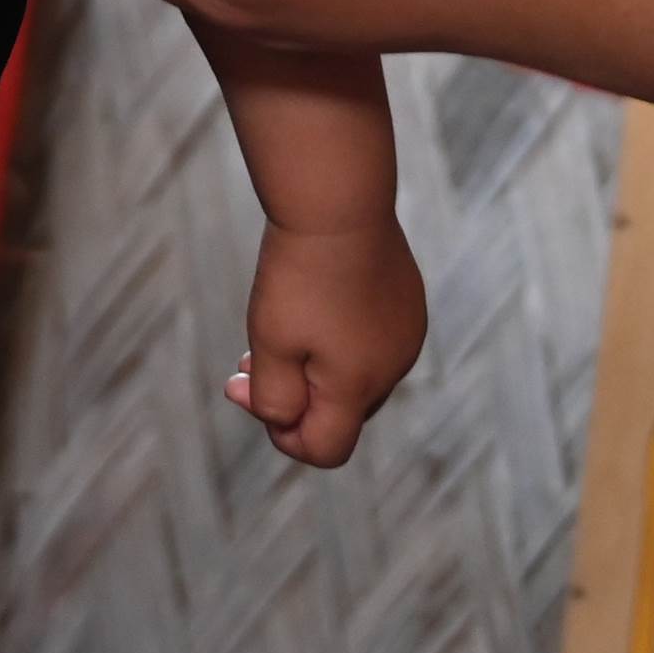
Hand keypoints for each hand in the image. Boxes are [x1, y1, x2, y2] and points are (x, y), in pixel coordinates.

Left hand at [233, 213, 428, 466]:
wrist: (340, 202)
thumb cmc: (299, 275)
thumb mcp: (270, 344)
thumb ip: (274, 398)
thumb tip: (284, 423)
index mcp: (358, 388)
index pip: (326, 450)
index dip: (282, 437)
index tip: (247, 393)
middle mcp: (393, 369)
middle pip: (340, 414)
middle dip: (293, 397)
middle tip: (244, 364)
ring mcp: (407, 336)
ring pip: (355, 377)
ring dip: (315, 369)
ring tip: (276, 331)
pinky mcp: (409, 306)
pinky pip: (372, 344)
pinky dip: (341, 340)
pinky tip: (315, 302)